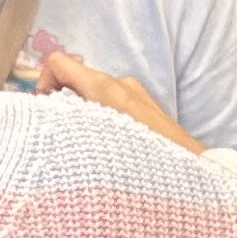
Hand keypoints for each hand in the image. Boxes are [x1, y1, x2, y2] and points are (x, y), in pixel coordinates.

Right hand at [37, 47, 204, 153]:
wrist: (192, 174)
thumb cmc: (145, 163)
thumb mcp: (97, 144)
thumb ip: (71, 122)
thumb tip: (48, 115)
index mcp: (105, 88)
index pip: (60, 63)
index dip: (43, 83)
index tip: (46, 112)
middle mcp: (120, 83)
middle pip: (77, 80)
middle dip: (64, 103)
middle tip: (63, 135)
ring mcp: (137, 94)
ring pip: (96, 95)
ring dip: (85, 115)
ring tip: (89, 147)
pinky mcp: (148, 109)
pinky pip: (115, 106)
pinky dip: (105, 121)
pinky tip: (111, 148)